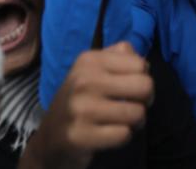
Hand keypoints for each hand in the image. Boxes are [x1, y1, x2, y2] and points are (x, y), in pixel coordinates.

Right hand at [29, 43, 152, 168]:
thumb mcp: (94, 70)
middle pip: (144, 87)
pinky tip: (110, 134)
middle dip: (145, 100)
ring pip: (137, 113)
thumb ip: (121, 58)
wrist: (51, 137)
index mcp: (89, 60)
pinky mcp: (80, 136)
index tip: (131, 89)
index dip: (143, 79)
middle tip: (132, 106)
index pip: (140, 65)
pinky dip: (123, 137)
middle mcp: (83, 81)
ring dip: (136, 122)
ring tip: (122, 121)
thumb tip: (144, 65)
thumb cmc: (81, 100)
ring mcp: (80, 109)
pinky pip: (124, 134)